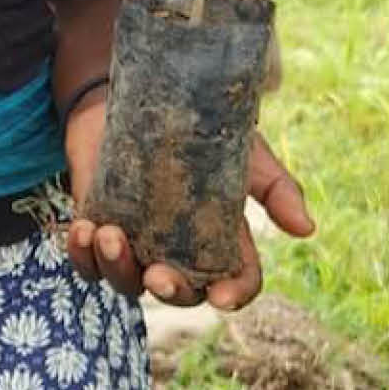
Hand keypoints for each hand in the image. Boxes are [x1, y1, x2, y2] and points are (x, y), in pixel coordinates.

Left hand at [60, 106, 311, 310]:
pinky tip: (84, 228)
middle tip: (159, 273)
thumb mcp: (246, 154)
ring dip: (116, 268)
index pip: (233, 282)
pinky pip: (86, 263)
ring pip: (125, 283)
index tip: (223, 296)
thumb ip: (276, 189)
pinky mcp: (97, 229)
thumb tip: (306, 229)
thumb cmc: (200, 126)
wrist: (140, 93)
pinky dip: (82, 255)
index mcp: (220, 239)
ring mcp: (137, 243)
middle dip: (169, 292)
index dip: (232, 295)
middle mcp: (178, 250)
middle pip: (179, 294)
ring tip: (108, 234)